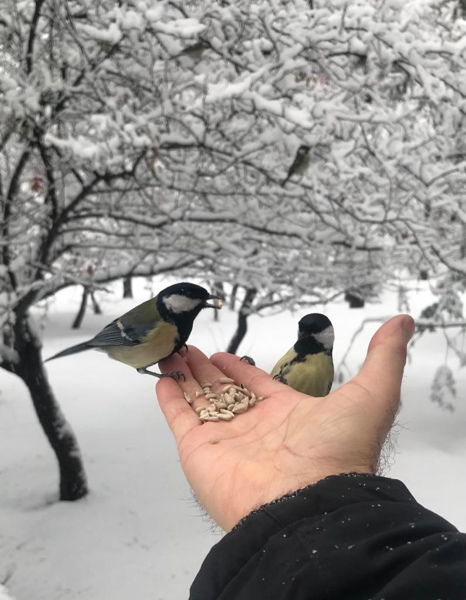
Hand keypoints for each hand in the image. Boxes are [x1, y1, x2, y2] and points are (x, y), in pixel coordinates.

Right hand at [156, 315, 413, 530]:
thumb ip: (384, 357)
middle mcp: (253, 428)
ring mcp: (224, 439)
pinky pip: (180, 419)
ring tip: (171, 352)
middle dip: (206, 369)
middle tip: (188, 346)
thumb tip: (402, 322)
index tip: (225, 353)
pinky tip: (162, 379)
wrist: (309, 504)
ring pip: (199, 401)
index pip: (256, 387)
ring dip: (185, 377)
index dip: (239, 369)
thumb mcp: (372, 393)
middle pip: (223, 392)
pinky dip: (169, 400)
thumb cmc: (339, 451)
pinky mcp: (198, 451)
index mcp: (285, 415)